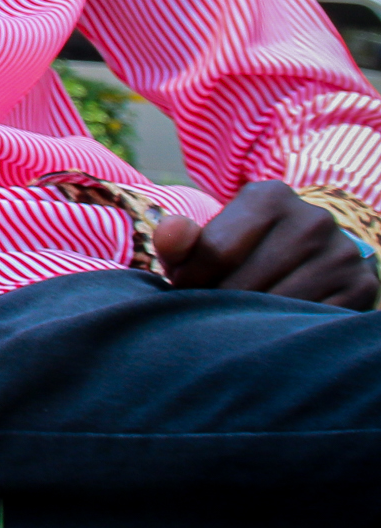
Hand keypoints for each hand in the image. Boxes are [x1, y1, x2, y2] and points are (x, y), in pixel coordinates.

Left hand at [152, 179, 378, 310]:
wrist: (310, 253)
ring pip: (279, 308)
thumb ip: (181, 238)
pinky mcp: (361, 287)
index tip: (182, 289)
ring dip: (247, 323)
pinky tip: (270, 327)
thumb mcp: (212, 234)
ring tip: (233, 321)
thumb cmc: (245, 247)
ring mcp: (341, 254)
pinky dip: (283, 331)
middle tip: (205, 312)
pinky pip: (310, 322)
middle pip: (246, 283)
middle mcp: (312, 219)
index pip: (216, 251)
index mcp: (268, 196)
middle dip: (216, 304)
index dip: (190, 279)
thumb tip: (167, 233)